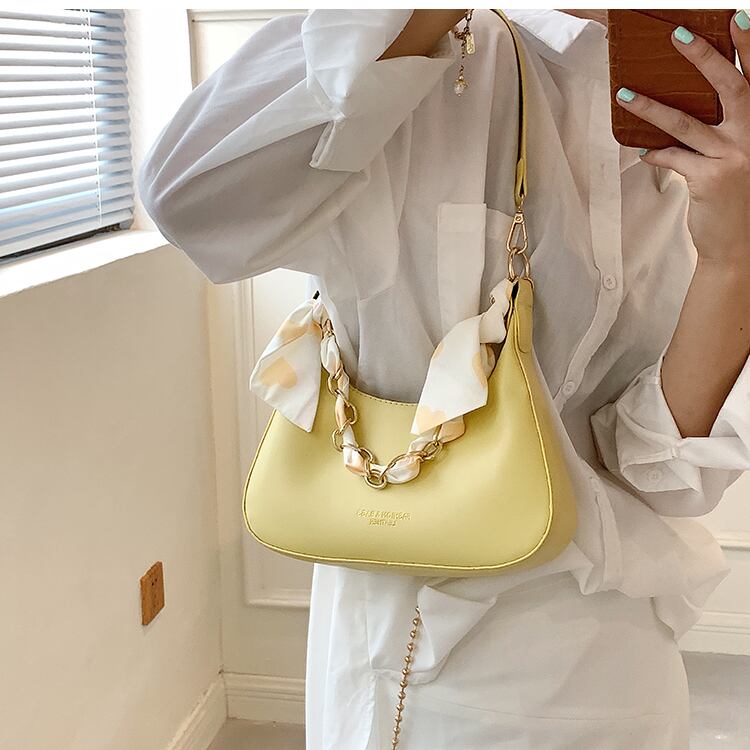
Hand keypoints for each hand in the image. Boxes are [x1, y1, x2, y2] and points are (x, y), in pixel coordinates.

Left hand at [614, 13, 749, 268]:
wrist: (740, 244)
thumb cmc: (740, 197)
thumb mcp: (742, 155)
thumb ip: (728, 130)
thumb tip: (689, 107)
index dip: (749, 47)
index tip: (738, 18)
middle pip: (730, 87)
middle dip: (705, 58)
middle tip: (679, 35)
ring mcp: (733, 157)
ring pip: (686, 123)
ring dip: (652, 107)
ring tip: (625, 93)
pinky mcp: (709, 179)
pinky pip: (674, 158)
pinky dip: (657, 153)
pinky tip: (644, 151)